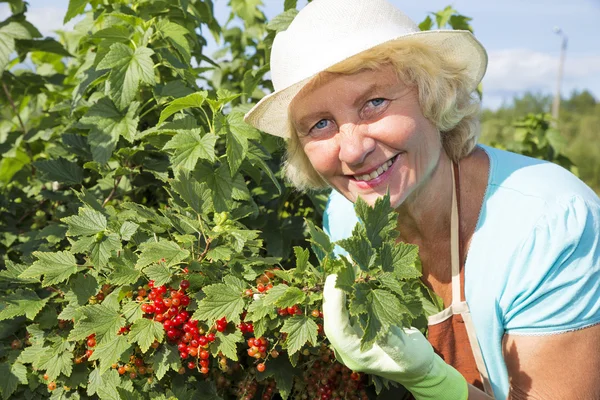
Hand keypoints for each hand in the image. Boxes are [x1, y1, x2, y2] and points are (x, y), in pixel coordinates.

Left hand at [322, 274, 467, 399]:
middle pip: (331, 319)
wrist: (417, 366)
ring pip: (335, 312)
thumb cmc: (414, 362)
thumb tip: (380, 325)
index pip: (338, 330)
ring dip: (337, 291)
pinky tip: (350, 276)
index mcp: (355, 357)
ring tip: (342, 269)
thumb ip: (392, 343)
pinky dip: (346, 293)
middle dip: (332, 294)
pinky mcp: (354, 327)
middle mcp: (347, 347)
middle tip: (337, 271)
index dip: (335, 306)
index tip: (337, 283)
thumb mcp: (408, 354)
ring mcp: (349, 337)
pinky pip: (344, 308)